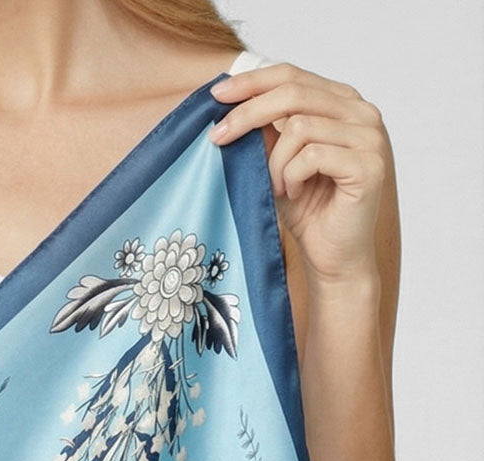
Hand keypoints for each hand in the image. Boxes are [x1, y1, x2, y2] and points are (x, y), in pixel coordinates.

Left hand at [208, 62, 388, 285]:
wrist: (333, 257)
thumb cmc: (307, 211)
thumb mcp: (276, 163)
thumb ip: (266, 131)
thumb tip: (232, 101)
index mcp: (341, 103)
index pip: (293, 75)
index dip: (252, 82)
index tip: (216, 95)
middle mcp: (362, 112)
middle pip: (293, 93)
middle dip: (248, 115)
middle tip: (217, 139)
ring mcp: (370, 137)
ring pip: (299, 127)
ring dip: (275, 162)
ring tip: (277, 187)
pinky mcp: (369, 165)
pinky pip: (311, 156)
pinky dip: (291, 177)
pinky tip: (294, 194)